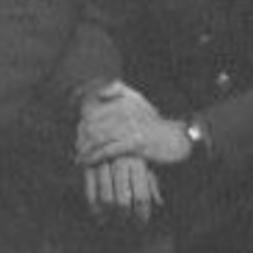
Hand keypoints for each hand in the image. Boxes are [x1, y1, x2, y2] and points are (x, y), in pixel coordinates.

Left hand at [75, 81, 193, 166]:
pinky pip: (107, 150)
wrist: (175, 139)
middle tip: (77, 149)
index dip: (81, 126)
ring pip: (97, 139)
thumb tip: (99, 91)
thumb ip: (119, 90)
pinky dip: (94, 157)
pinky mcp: (134, 144)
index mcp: (124, 102)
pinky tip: (88, 162)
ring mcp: (130, 128)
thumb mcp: (139, 100)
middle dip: (80, 140)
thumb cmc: (154, 123)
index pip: (92, 113)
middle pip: (91, 126)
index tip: (78, 136)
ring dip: (84, 150)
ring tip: (79, 158)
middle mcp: (126, 113)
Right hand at [83, 155, 163, 226]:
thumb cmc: (129, 150)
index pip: (141, 195)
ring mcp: (102, 165)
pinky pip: (90, 194)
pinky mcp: (87, 168)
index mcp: (138, 162)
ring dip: (110, 214)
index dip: (142, 213)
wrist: (105, 128)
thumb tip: (159, 203)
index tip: (143, 222)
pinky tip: (101, 215)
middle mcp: (120, 163)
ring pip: (106, 199)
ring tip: (115, 220)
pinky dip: (95, 209)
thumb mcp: (144, 163)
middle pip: (122, 200)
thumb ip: (151, 183)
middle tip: (128, 222)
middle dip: (125, 216)